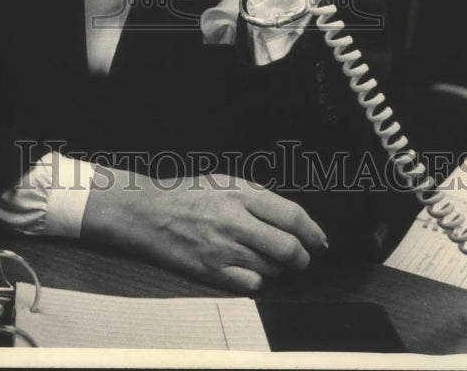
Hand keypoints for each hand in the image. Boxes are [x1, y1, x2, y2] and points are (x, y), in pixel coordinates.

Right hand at [81, 165, 327, 291]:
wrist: (146, 214)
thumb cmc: (186, 195)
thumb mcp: (222, 181)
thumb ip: (255, 197)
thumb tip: (289, 216)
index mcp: (241, 194)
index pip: (292, 216)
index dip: (313, 231)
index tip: (320, 241)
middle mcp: (236, 222)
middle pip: (288, 249)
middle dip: (302, 257)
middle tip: (301, 258)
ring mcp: (224, 250)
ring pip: (272, 269)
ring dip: (277, 268)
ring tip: (265, 259)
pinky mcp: (212, 273)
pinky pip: (251, 285)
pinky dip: (255, 280)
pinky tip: (246, 270)